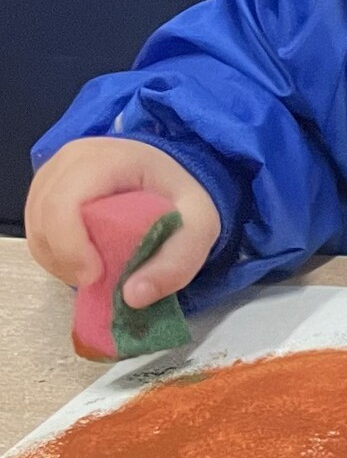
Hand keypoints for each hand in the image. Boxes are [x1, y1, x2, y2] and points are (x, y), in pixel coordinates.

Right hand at [25, 137, 220, 309]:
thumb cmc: (181, 197)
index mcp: (108, 160)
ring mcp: (52, 173)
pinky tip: (84, 259)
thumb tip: (133, 297)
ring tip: (96, 270)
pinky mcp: (44, 190)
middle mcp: (70, 159)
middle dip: (66, 259)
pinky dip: (55, 254)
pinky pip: (35, 230)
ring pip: (35, 227)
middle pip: (43, 218)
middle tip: (99, 279)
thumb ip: (176, 263)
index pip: (64, 204)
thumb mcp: (200, 227)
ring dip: (59, 260)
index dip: (71, 247)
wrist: (170, 176)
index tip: (95, 276)